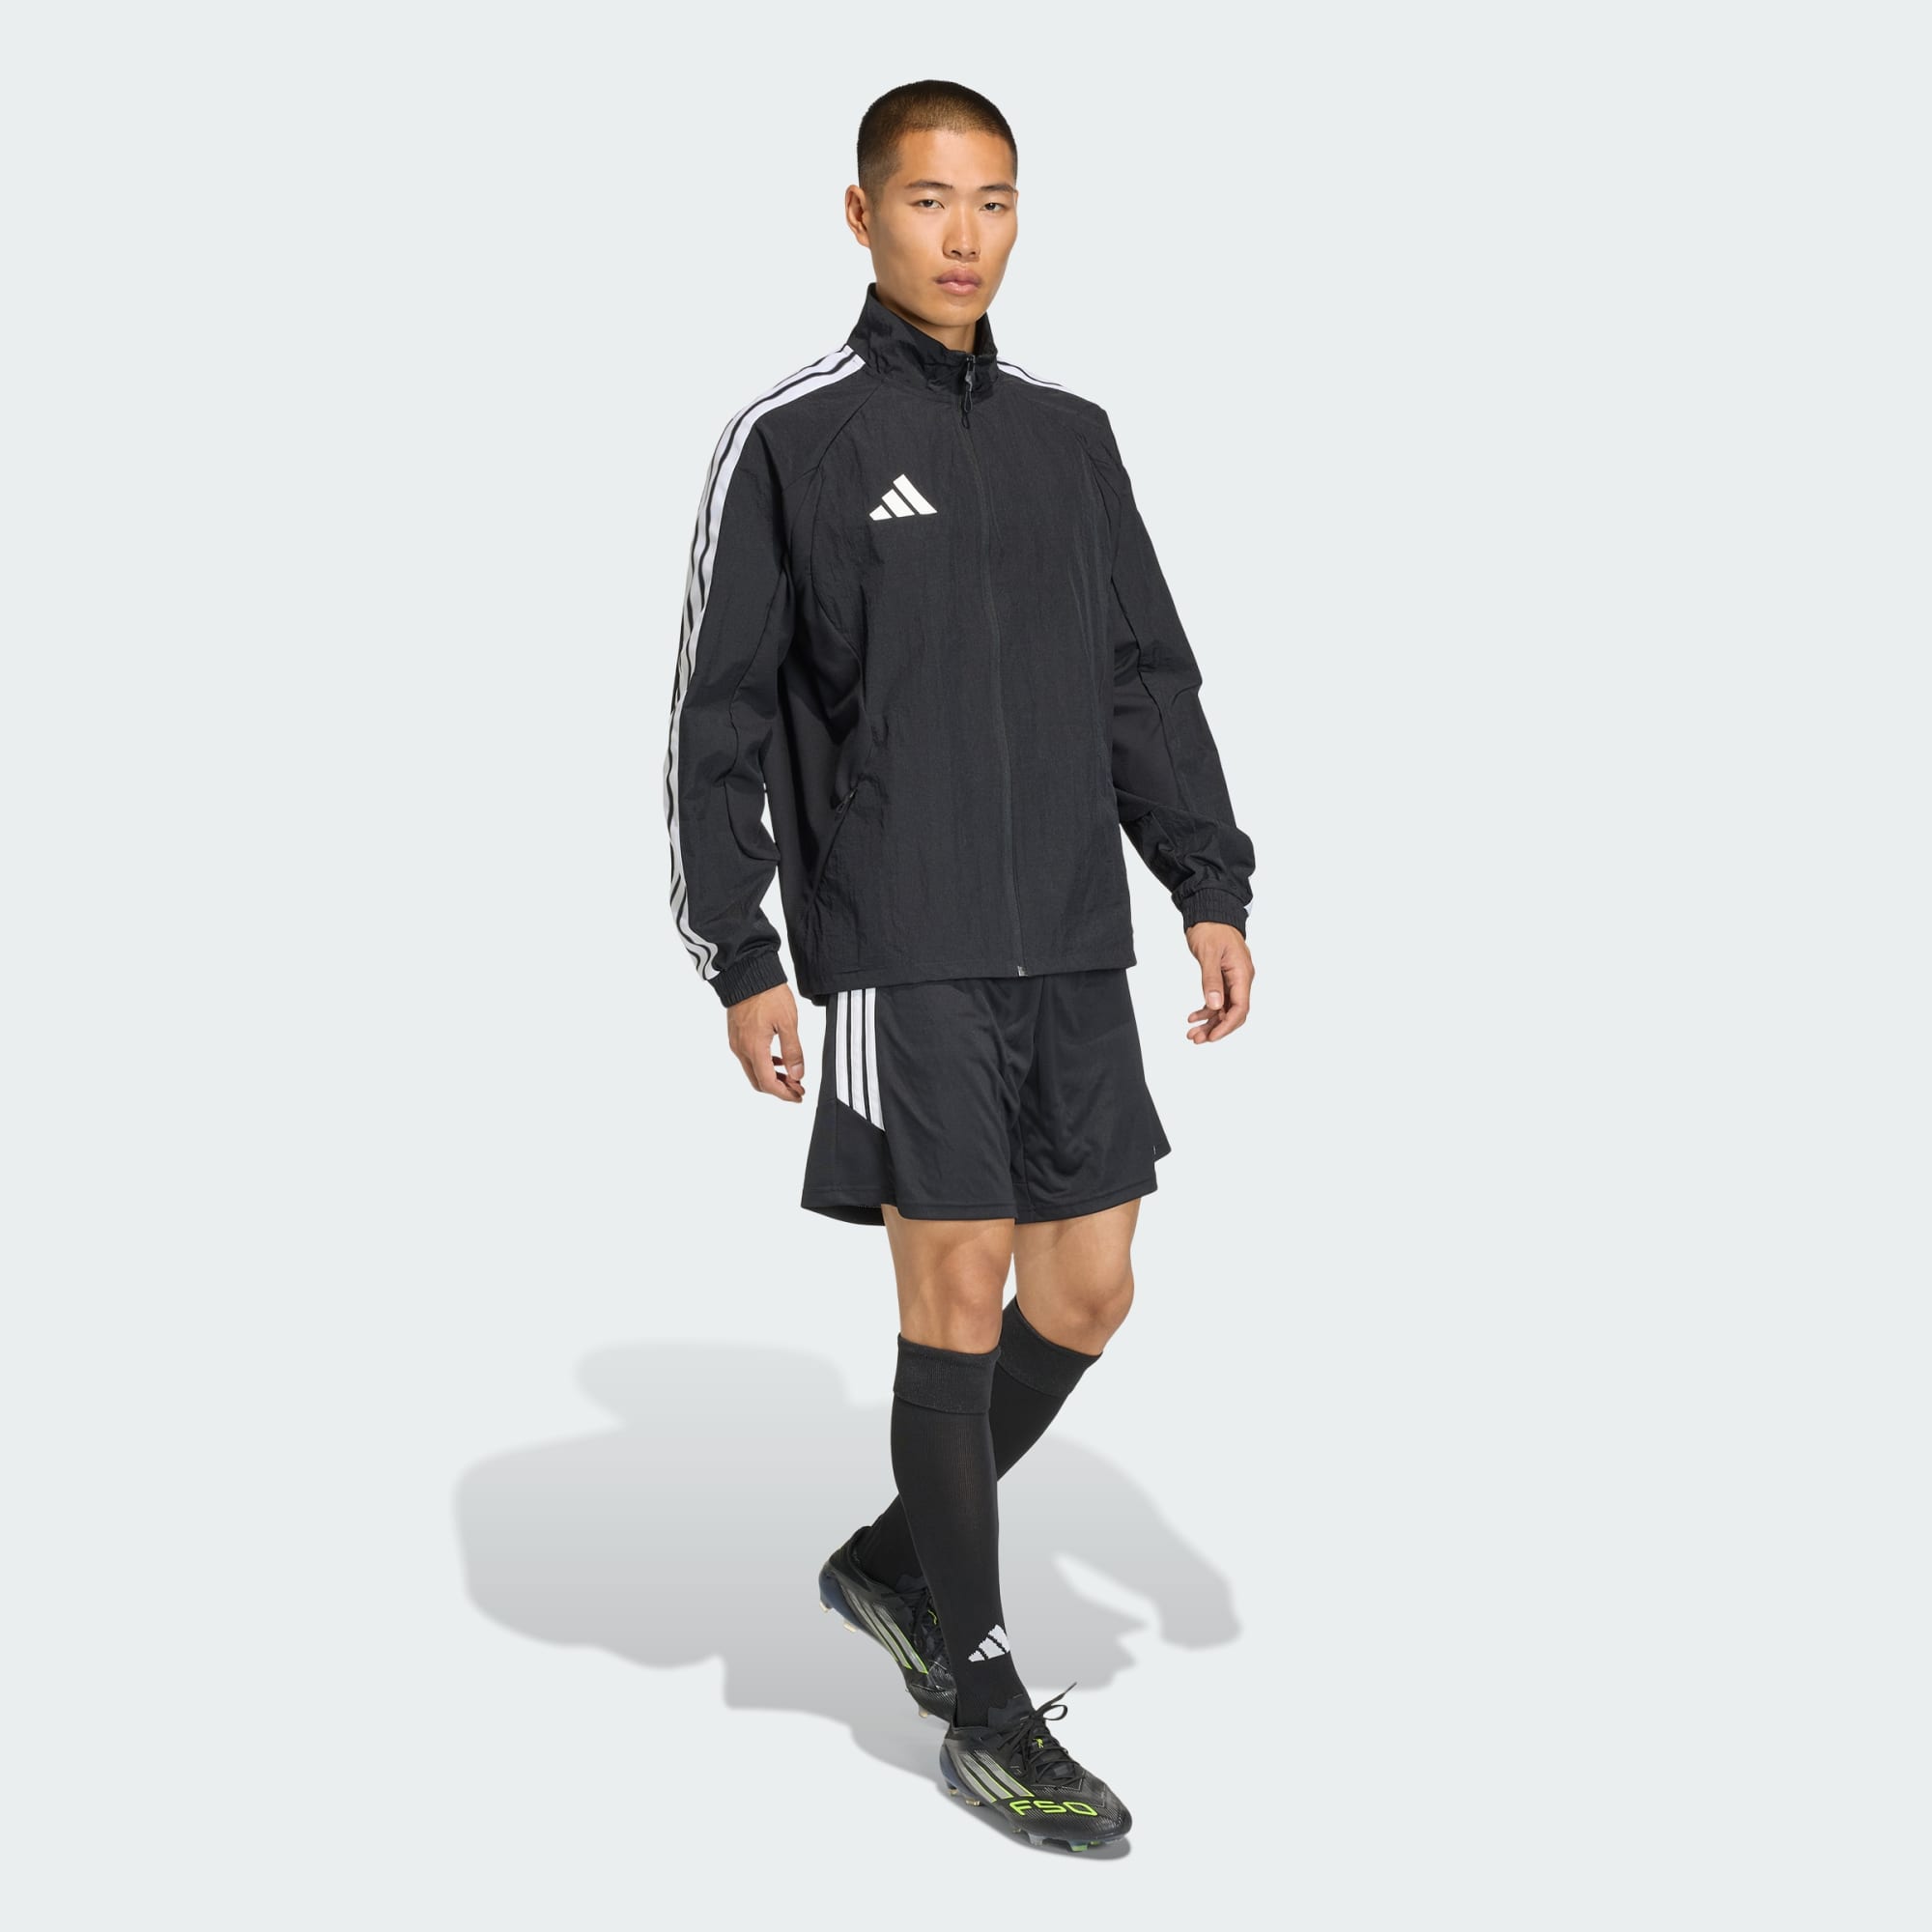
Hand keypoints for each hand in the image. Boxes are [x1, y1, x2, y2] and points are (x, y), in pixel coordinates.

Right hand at [726, 983, 806, 1101]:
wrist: (747, 972)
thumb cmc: (768, 994)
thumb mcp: (788, 1022)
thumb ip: (793, 1051)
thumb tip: (797, 1075)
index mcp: (754, 1048)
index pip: (768, 1083)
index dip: (784, 1094)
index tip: (799, 1095)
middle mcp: (741, 1049)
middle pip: (758, 1082)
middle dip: (779, 1089)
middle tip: (797, 1088)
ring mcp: (736, 1043)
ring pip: (753, 1071)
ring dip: (771, 1077)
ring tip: (791, 1075)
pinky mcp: (735, 1035)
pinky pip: (748, 1058)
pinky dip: (763, 1065)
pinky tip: (777, 1059)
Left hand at [1185, 921, 1253, 1043]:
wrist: (1210, 910)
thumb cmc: (1211, 927)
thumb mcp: (1208, 953)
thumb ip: (1211, 979)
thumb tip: (1214, 1005)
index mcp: (1242, 973)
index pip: (1240, 1008)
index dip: (1227, 1026)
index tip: (1211, 1037)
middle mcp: (1241, 978)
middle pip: (1233, 1012)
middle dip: (1216, 1028)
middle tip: (1195, 1038)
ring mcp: (1233, 978)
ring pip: (1224, 1008)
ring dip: (1209, 1022)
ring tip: (1192, 1033)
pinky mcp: (1223, 976)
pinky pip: (1218, 999)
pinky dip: (1207, 1010)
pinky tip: (1193, 1016)